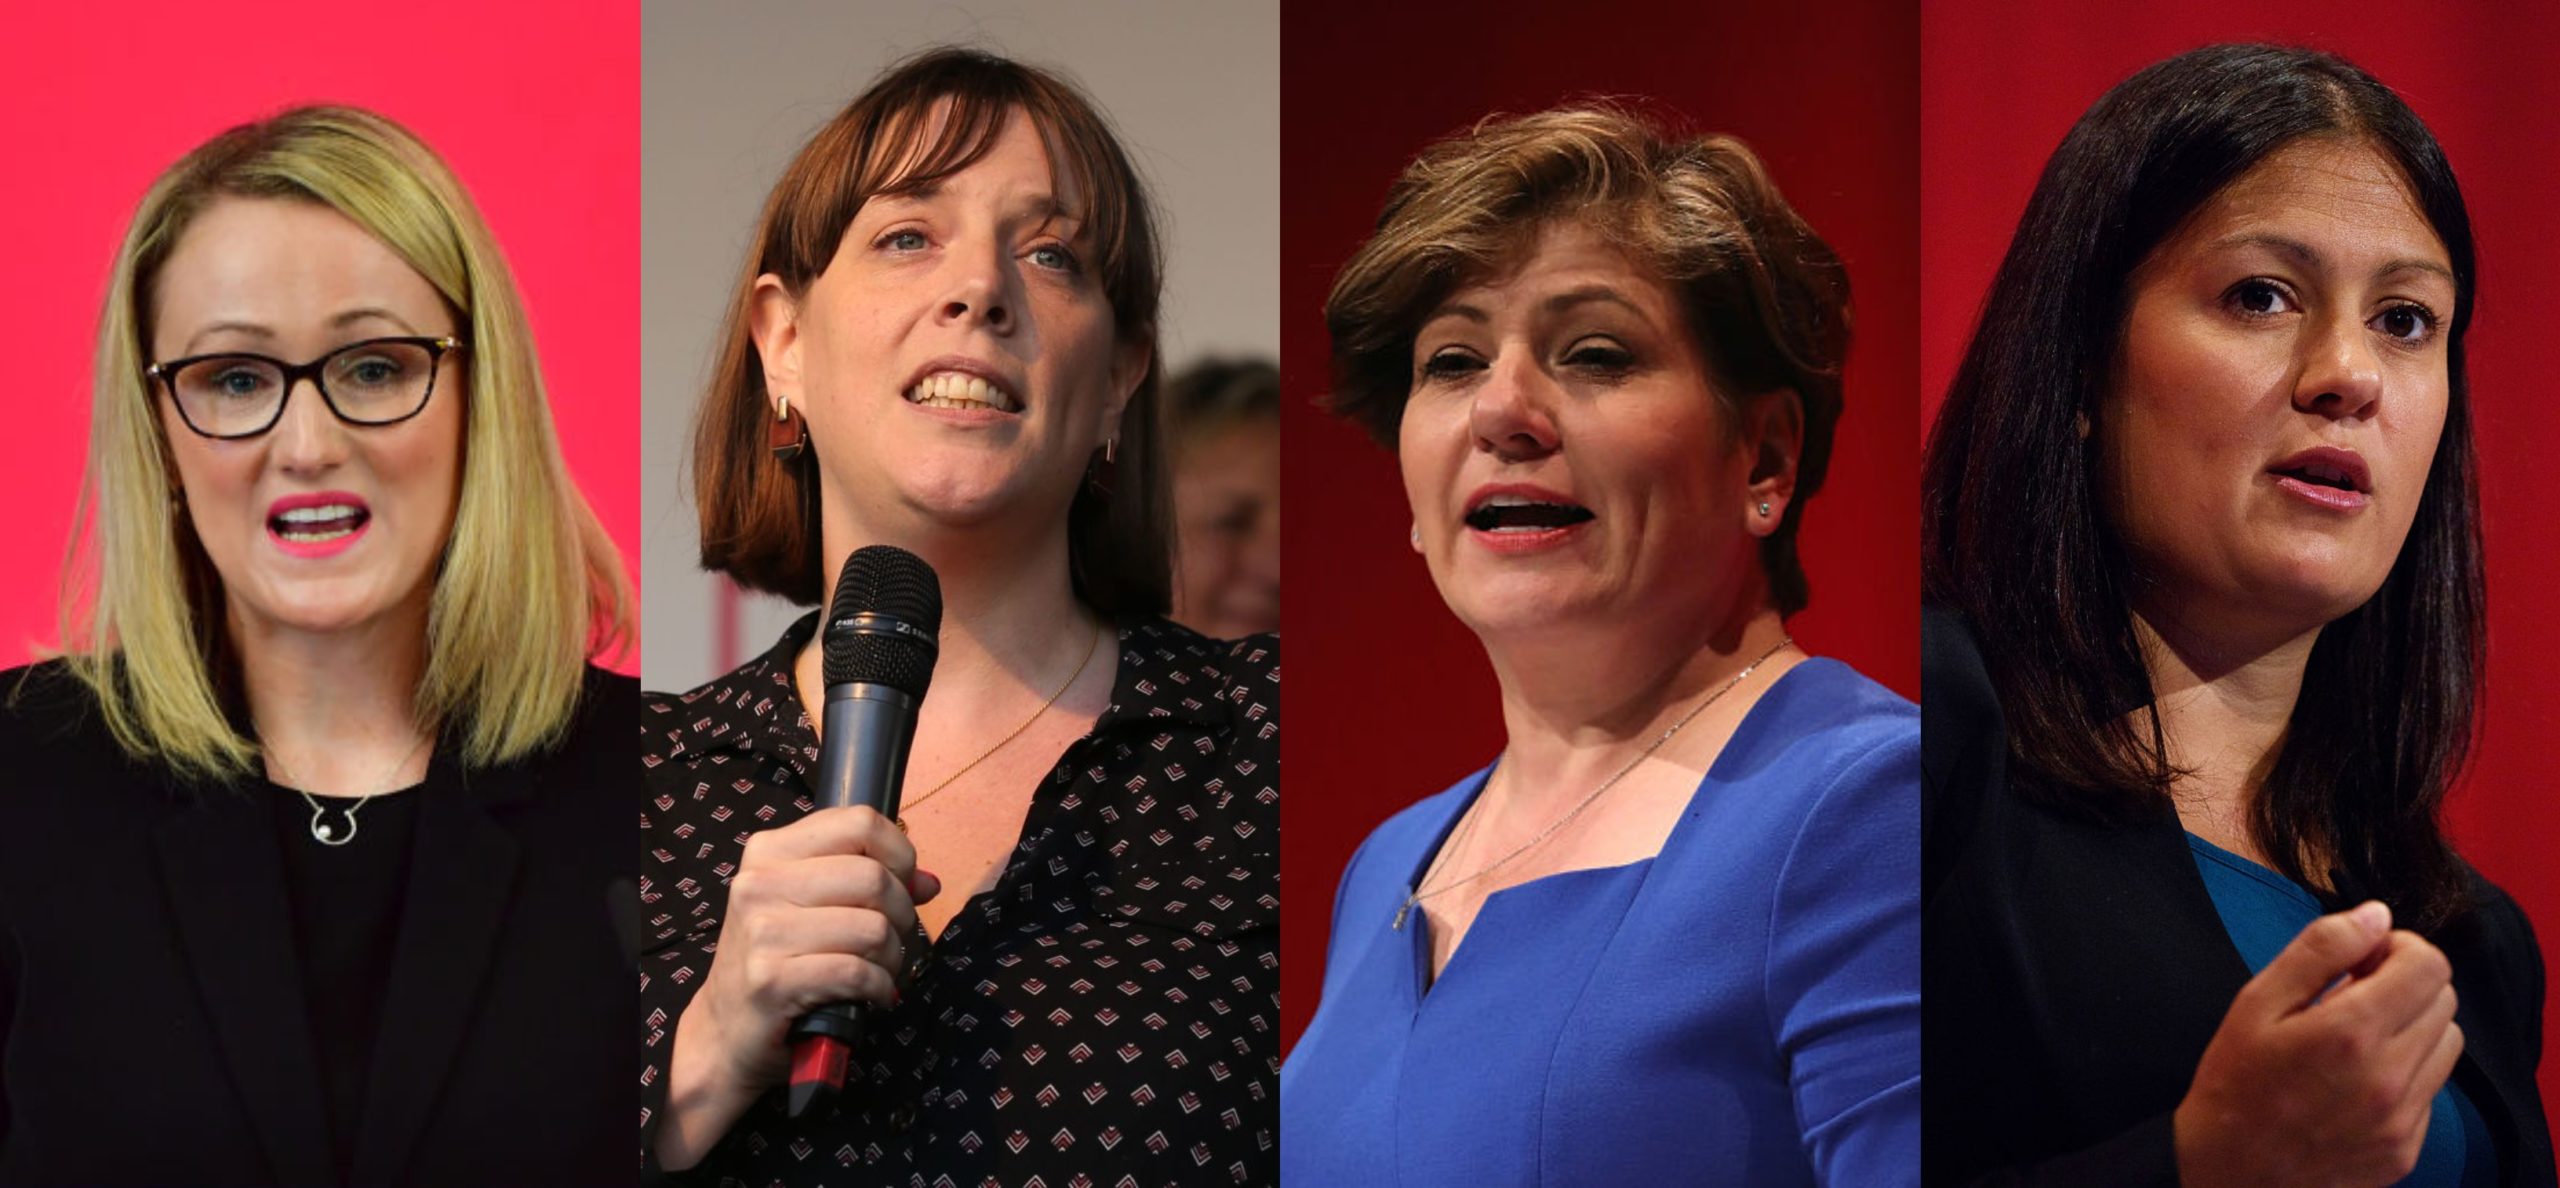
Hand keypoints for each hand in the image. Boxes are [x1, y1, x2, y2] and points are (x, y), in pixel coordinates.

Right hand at [656, 807, 941, 1167]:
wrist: (725, 1029)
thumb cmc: (777, 960)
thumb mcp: (810, 905)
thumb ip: (867, 880)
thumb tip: (927, 881)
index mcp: (770, 851)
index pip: (860, 822)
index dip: (899, 854)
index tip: (901, 883)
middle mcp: (760, 884)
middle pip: (874, 877)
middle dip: (901, 914)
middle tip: (889, 939)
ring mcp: (762, 932)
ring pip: (873, 928)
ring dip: (891, 958)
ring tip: (876, 970)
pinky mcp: (771, 981)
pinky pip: (858, 973)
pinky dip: (879, 988)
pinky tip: (870, 995)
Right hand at [2174, 901, 2462, 1187]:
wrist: (2228, 1170)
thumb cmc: (2235, 1081)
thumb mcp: (2257, 1001)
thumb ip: (2320, 949)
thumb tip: (2376, 916)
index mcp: (2349, 1033)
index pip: (2428, 965)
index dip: (2399, 948)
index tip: (2364, 959)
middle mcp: (2389, 1077)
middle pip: (2444, 999)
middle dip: (2406, 983)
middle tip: (2354, 995)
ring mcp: (2403, 1118)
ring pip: (2448, 1043)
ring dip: (2414, 1026)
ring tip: (2361, 1037)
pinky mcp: (2407, 1147)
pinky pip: (2432, 1089)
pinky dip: (2407, 1071)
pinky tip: (2359, 1078)